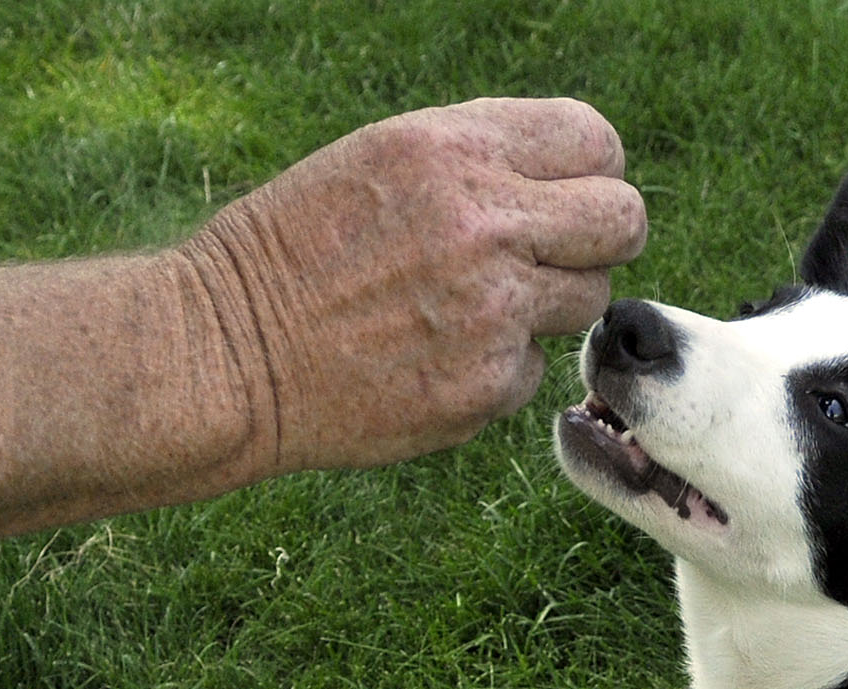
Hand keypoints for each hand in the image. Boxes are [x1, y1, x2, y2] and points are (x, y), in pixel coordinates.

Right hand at [173, 97, 645, 477]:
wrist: (224, 355)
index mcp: (457, 150)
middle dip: (596, 239)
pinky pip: (532, 371)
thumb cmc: (291, 251)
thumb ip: (479, 159)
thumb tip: (571, 177)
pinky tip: (429, 361)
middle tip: (549, 259)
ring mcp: (492, 311)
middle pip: (622, 221)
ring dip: (542, 307)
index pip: (596, 142)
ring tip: (463, 310)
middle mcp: (486, 224)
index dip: (587, 172)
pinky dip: (494, 370)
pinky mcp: (483, 388)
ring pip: (586, 301)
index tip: (560, 198)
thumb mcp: (378, 161)